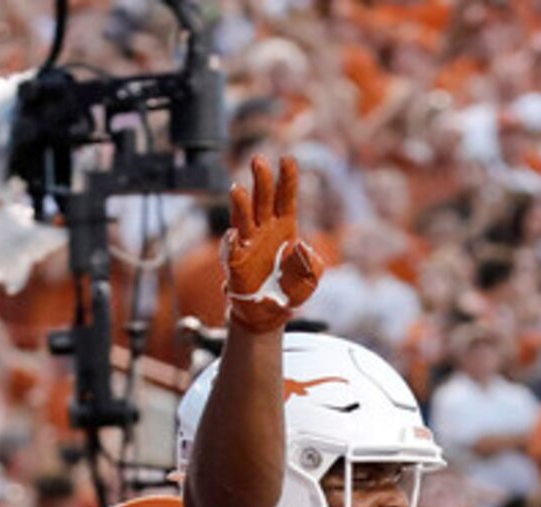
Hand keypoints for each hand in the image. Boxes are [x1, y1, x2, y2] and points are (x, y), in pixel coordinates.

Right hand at [220, 156, 320, 333]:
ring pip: (243, 217)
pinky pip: (231, 249)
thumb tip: (302, 248)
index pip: (285, 197)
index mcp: (285, 227)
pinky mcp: (235, 261)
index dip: (287, 178)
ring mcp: (248, 243)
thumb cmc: (290, 290)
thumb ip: (311, 263)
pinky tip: (232, 236)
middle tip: (258, 160)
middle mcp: (265, 230)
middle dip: (261, 179)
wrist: (269, 313)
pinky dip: (230, 242)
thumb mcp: (311, 277)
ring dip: (240, 203)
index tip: (287, 158)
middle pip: (263, 199)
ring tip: (236, 189)